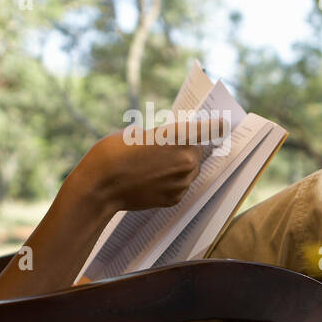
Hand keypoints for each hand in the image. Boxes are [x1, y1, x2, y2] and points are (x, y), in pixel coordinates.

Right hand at [78, 120, 216, 211]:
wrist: (99, 188)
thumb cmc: (112, 154)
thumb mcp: (137, 133)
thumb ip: (160, 136)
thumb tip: (169, 142)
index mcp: (179, 137)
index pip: (211, 128)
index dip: (216, 125)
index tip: (222, 123)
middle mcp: (187, 160)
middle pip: (198, 151)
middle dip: (187, 147)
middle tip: (170, 146)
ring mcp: (182, 182)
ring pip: (190, 170)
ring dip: (180, 166)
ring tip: (156, 164)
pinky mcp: (174, 199)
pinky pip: (180, 186)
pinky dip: (172, 181)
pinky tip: (152, 178)